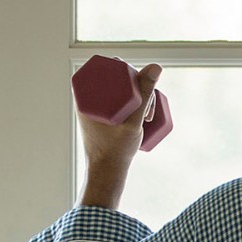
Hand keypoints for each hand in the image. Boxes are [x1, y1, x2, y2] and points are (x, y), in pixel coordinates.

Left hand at [77, 64, 161, 208]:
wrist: (106, 175)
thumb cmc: (116, 151)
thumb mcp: (134, 120)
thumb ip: (145, 94)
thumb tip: (155, 66)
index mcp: (85, 97)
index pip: (109, 69)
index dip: (130, 73)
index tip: (145, 91)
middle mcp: (87, 103)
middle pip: (116, 82)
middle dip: (138, 90)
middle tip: (147, 111)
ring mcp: (94, 114)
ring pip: (119, 95)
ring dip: (137, 100)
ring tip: (147, 118)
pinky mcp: (102, 123)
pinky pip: (117, 105)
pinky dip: (131, 106)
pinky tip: (142, 114)